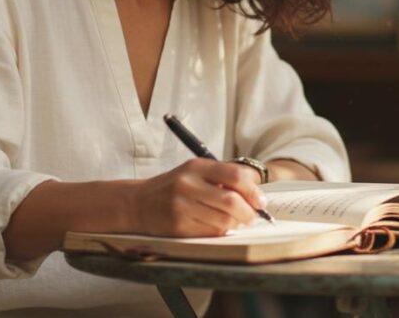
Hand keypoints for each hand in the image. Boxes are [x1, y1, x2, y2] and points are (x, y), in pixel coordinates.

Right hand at [130, 158, 266, 236]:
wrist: (138, 203)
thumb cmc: (173, 187)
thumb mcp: (194, 172)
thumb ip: (222, 176)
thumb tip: (255, 190)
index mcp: (196, 167)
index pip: (235, 175)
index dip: (253, 190)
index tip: (261, 200)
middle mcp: (188, 185)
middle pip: (232, 201)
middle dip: (249, 212)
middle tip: (254, 216)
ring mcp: (182, 207)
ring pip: (224, 220)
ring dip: (237, 224)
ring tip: (238, 222)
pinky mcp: (178, 226)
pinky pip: (211, 232)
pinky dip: (222, 231)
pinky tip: (220, 227)